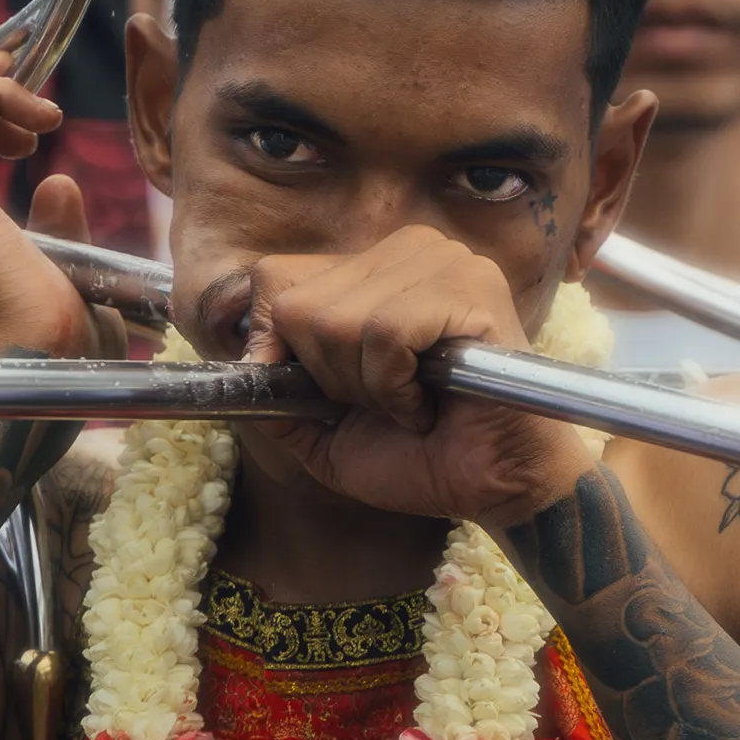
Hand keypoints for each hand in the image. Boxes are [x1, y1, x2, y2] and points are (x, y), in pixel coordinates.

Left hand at [236, 228, 593, 527]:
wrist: (495, 489)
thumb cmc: (421, 458)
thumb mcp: (324, 433)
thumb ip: (277, 397)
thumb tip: (243, 361)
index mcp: (372, 271)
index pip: (276, 276)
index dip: (275, 341)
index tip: (314, 391)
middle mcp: (407, 251)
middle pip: (298, 304)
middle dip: (328, 377)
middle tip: (384, 403)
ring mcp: (443, 261)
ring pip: (337, 321)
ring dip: (366, 388)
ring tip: (411, 403)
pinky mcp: (470, 289)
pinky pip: (386, 333)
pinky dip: (396, 387)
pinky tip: (429, 403)